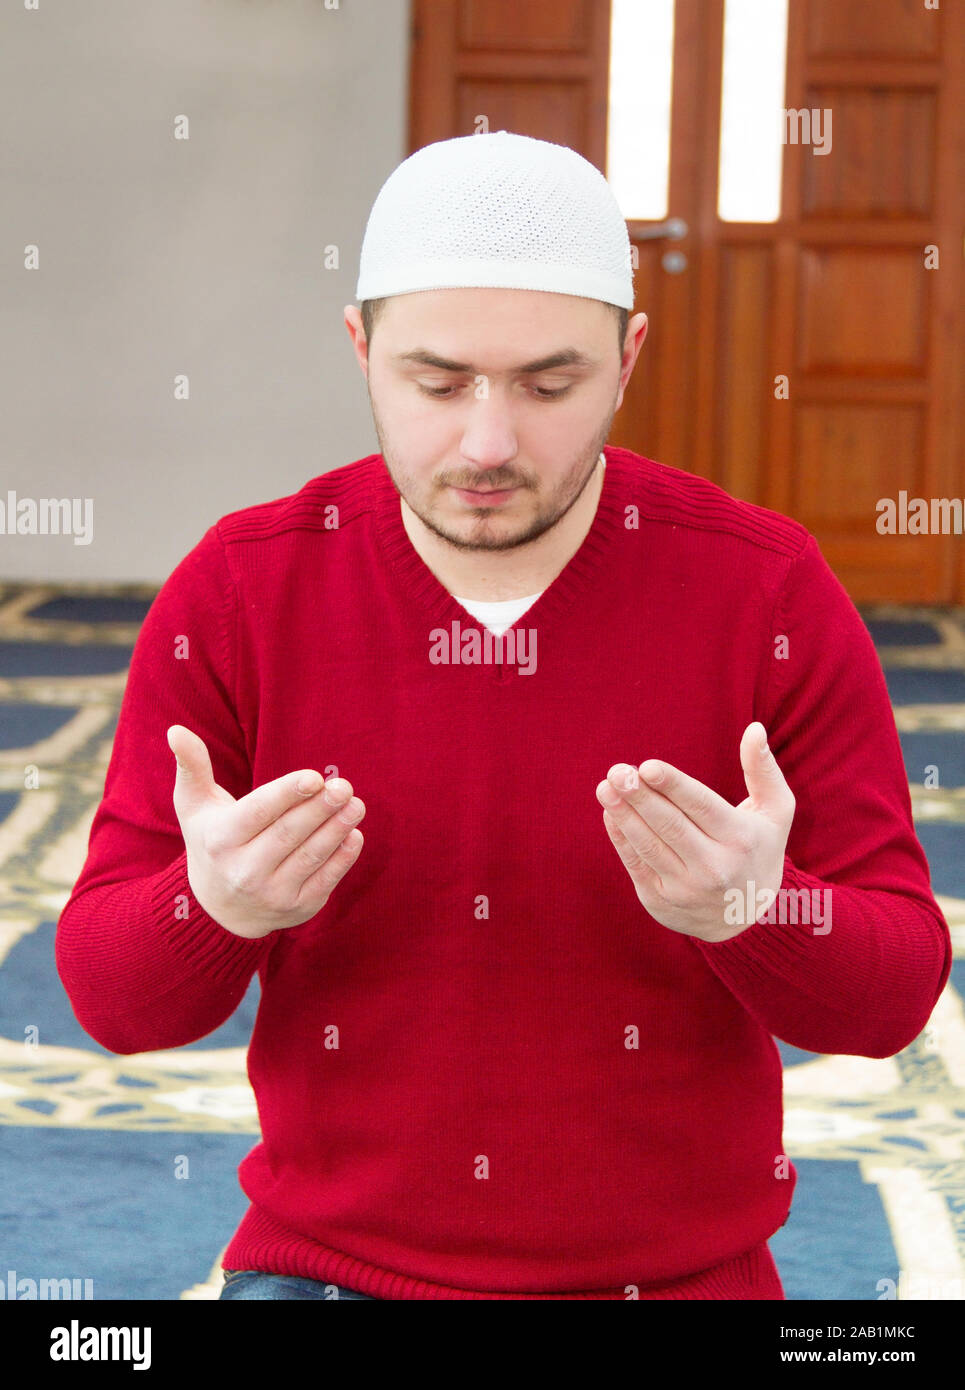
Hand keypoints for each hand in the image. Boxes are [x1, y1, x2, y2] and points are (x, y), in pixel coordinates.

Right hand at [167, 725, 364, 938]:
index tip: (315, 777)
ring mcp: (271, 893)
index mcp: (221, 840)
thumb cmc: (211, 840)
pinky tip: (354, 835)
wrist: (218, 909)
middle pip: (289, 834)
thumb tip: (176, 730)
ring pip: (310, 857)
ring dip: (337, 829)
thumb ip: (191, 766)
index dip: (288, 794)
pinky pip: (325, 881)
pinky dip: (343, 858)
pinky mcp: (297, 908)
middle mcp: (244, 871)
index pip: (258, 812)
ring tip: (356, 805)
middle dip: (320, 808)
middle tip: (345, 787)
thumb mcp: (194, 805)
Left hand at [595, 722, 794, 942]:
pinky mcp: (660, 901)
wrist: (749, 918)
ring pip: (648, 845)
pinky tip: (610, 813)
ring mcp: (685, 887)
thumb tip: (754, 728)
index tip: (646, 766)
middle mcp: (713, 867)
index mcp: (740, 839)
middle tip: (617, 772)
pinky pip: (636, 865)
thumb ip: (763, 769)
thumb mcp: (775, 812)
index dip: (672, 786)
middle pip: (670, 826)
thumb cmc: (759, 849)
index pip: (701, 807)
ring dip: (623, 814)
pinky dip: (620, 838)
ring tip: (605, 787)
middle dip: (640, 797)